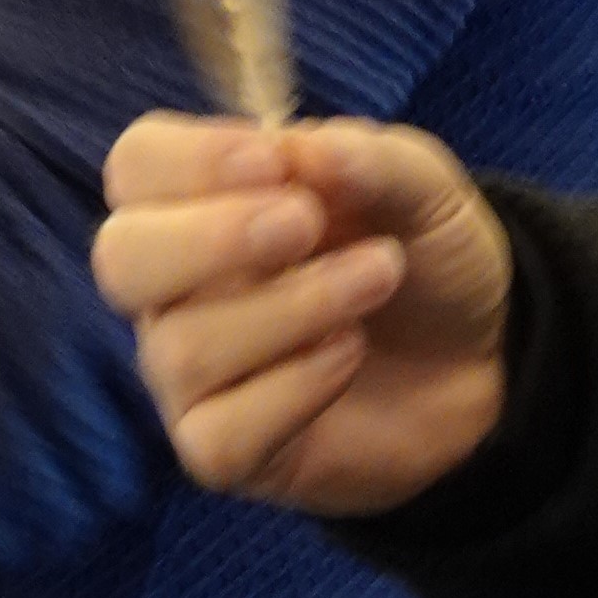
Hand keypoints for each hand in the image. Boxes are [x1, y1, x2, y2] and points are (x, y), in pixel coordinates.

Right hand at [93, 114, 514, 511]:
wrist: (476, 366)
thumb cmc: (422, 263)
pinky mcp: (220, 449)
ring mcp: (188, 374)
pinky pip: (218, 430)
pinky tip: (350, 357)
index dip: (189, 159)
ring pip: (183, 347)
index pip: (137, 166)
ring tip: (376, 280)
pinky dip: (294, 387)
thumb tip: (299, 148)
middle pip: (121, 257)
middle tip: (305, 224)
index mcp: (201, 203)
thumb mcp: (423, 191)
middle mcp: (175, 288)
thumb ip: (368, 160)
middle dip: (209, 237)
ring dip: (292, 307)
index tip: (274, 161)